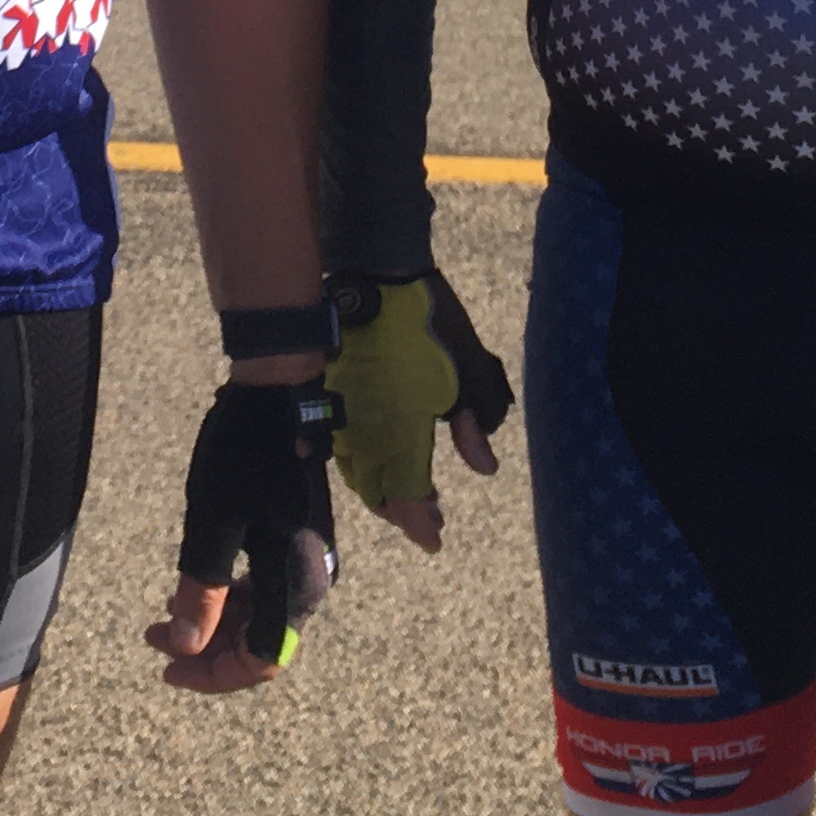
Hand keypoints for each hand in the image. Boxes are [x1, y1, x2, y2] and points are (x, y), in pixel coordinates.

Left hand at [148, 374, 336, 692]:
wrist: (278, 395)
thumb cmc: (243, 453)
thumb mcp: (213, 523)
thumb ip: (201, 590)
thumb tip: (185, 648)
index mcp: (295, 581)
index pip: (262, 660)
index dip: (215, 675)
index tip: (168, 667)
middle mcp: (310, 579)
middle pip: (261, 643)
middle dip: (207, 649)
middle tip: (155, 638)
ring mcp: (306, 559)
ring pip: (262, 617)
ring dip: (215, 622)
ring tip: (165, 612)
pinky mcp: (295, 540)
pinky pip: (265, 588)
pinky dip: (230, 596)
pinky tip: (194, 584)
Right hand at [329, 270, 513, 552]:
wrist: (377, 275)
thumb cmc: (428, 322)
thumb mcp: (466, 372)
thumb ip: (472, 425)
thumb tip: (484, 466)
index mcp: (401, 430)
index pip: (408, 495)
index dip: (421, 524)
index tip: (436, 540)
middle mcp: (366, 431)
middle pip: (378, 492)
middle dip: (404, 512)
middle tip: (431, 521)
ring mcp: (343, 414)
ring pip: (357, 473)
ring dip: (383, 490)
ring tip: (412, 495)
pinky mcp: (331, 397)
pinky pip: (344, 447)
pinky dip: (364, 464)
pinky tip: (381, 460)